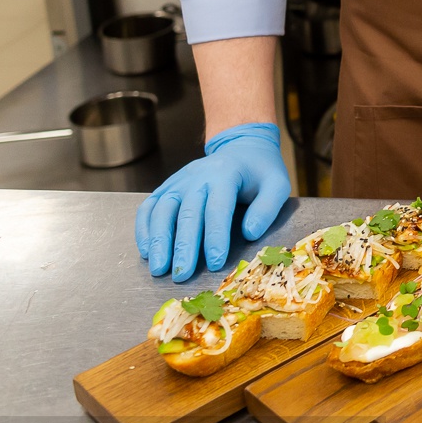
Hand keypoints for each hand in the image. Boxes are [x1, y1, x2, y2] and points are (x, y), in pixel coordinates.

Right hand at [135, 122, 289, 280]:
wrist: (241, 146)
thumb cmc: (260, 172)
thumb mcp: (277, 184)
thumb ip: (267, 208)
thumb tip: (250, 233)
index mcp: (226, 173)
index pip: (218, 207)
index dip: (215, 236)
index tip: (214, 263)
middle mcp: (198, 175)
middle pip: (187, 212)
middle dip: (183, 246)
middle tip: (182, 275)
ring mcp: (179, 180)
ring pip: (162, 209)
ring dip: (159, 240)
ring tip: (159, 269)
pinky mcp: (167, 186)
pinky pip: (149, 206)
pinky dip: (144, 228)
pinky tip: (146, 250)